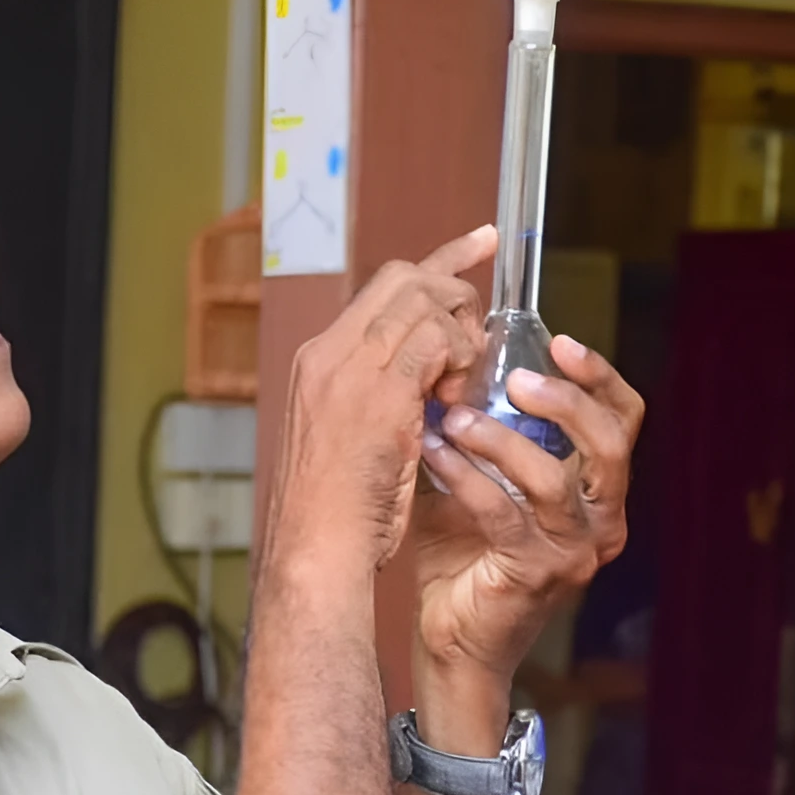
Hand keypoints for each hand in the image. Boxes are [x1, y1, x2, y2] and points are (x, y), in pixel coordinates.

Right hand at [262, 228, 493, 573]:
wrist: (313, 551)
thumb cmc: (337, 514)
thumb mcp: (352, 439)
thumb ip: (383, 396)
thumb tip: (428, 375)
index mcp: (319, 361)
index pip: (383, 287)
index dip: (439, 262)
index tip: (480, 243)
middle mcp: (328, 353)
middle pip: (405, 279)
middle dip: (456, 287)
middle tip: (481, 330)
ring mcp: (349, 368)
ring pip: (424, 303)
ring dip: (460, 336)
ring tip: (459, 387)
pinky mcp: (378, 392)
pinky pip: (436, 343)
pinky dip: (459, 364)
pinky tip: (455, 402)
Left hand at [411, 335, 642, 687]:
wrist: (452, 640)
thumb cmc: (465, 558)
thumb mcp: (482, 481)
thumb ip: (487, 432)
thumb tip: (456, 363)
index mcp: (599, 496)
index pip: (624, 422)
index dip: (600, 378)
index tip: (561, 343)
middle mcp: (601, 524)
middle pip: (608, 445)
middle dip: (565, 401)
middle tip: (514, 379)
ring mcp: (573, 553)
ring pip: (552, 479)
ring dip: (499, 439)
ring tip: (454, 419)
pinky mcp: (535, 575)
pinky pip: (502, 513)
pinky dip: (465, 477)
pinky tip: (434, 455)